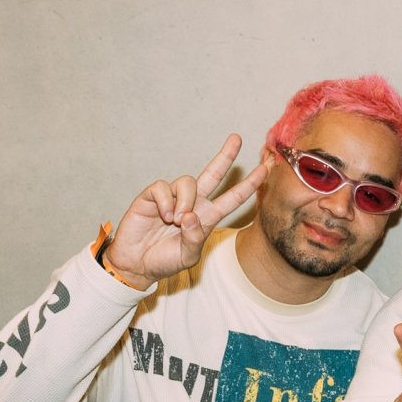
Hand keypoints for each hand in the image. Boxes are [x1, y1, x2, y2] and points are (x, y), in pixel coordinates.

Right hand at [105, 135, 270, 288]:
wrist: (137, 263)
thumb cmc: (165, 260)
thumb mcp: (187, 256)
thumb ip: (195, 239)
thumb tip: (192, 217)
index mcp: (207, 216)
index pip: (232, 198)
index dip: (248, 185)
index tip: (264, 169)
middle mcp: (193, 203)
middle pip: (213, 173)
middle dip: (225, 156)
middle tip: (237, 138)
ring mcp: (173, 197)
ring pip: (188, 181)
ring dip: (185, 200)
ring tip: (176, 220)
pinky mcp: (152, 196)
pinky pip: (163, 187)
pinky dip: (165, 201)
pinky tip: (163, 215)